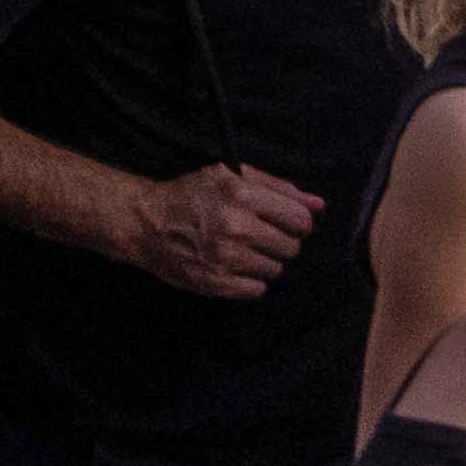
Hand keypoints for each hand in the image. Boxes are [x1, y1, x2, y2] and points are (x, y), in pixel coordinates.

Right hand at [118, 160, 321, 300]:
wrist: (144, 223)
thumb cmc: (191, 194)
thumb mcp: (231, 176)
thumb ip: (279, 188)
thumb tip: (320, 205)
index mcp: (241, 194)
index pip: (300, 218)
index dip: (298, 221)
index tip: (286, 222)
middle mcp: (235, 225)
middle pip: (291, 246)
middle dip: (281, 241)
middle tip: (260, 235)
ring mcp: (226, 257)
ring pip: (276, 269)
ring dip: (265, 260)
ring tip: (242, 249)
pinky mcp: (216, 282)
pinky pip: (258, 289)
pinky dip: (250, 279)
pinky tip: (233, 265)